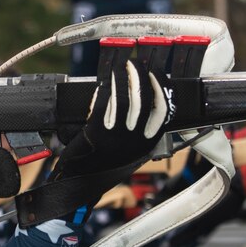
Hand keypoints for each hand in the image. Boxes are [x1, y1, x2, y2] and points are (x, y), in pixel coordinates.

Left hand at [53, 46, 169, 181]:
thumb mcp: (130, 151)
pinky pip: (105, 102)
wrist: (81, 183)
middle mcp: (137, 138)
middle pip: (146, 97)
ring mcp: (118, 134)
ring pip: (126, 97)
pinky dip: (106, 88)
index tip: (157, 73)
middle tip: (136, 63)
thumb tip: (141, 99)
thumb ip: (139, 129)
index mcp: (148, 142)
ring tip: (120, 67)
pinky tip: (104, 82)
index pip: (164, 108)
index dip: (162, 87)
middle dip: (142, 75)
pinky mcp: (98, 130)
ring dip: (123, 77)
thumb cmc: (103, 167)